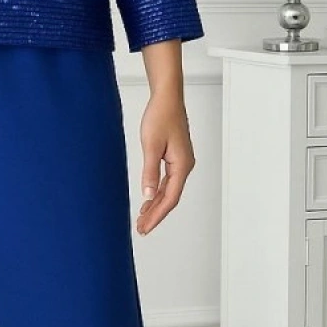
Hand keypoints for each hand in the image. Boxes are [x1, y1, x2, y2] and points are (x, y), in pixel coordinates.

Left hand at [135, 93, 195, 235]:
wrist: (167, 98)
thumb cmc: (161, 116)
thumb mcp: (151, 146)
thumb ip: (149, 172)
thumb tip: (147, 195)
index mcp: (182, 165)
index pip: (169, 198)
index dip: (157, 215)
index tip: (145, 227)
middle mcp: (185, 166)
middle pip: (170, 198)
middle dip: (155, 214)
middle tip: (141, 228)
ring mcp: (181, 162)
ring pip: (168, 190)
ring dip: (156, 205)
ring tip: (142, 218)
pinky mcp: (176, 157)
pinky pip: (167, 181)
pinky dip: (157, 192)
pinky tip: (148, 199)